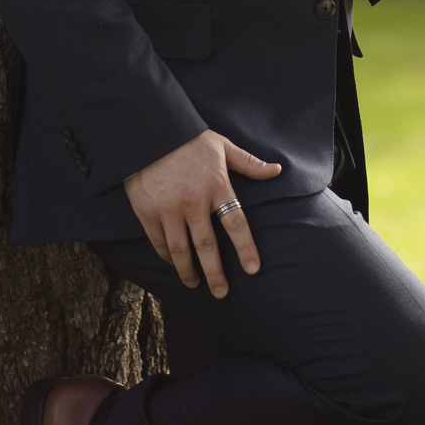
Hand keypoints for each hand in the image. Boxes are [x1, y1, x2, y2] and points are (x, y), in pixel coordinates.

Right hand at [123, 130, 281, 297]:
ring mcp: (169, 208)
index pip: (236, 223)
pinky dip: (167, 256)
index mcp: (216, 186)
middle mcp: (193, 201)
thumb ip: (249, 162)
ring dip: (188, 271)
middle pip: (207, 246)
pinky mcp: (147, 212)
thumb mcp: (222, 146)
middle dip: (215, 274)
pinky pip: (159, 242)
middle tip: (221, 293)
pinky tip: (173, 263)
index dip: (245, 248)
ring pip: (181, 250)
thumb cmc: (189, 140)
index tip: (253, 269)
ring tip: (194, 284)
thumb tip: (277, 170)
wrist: (149, 131)